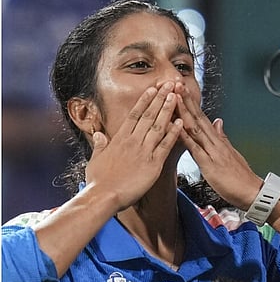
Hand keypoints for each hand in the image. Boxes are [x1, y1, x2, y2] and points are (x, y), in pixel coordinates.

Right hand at [85, 82, 182, 210]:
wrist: (103, 197)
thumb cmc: (98, 181)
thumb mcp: (95, 159)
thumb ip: (100, 145)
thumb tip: (100, 134)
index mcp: (119, 139)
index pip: (134, 115)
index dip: (145, 101)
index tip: (153, 89)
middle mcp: (132, 142)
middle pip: (148, 116)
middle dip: (160, 98)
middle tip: (170, 84)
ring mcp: (143, 152)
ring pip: (158, 126)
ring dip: (168, 110)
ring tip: (176, 96)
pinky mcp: (153, 164)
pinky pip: (165, 146)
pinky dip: (173, 133)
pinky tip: (181, 122)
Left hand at [175, 83, 262, 209]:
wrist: (254, 192)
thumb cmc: (241, 178)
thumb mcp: (231, 154)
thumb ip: (223, 137)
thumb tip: (218, 122)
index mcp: (218, 141)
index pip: (202, 118)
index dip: (191, 103)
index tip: (181, 89)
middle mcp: (215, 142)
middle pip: (198, 117)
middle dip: (186, 100)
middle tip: (175, 83)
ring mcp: (212, 151)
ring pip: (195, 127)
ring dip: (184, 111)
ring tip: (175, 96)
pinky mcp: (209, 164)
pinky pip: (195, 148)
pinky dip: (185, 136)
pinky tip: (177, 126)